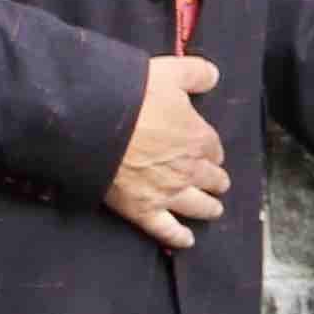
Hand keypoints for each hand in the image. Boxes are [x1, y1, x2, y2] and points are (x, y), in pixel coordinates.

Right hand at [107, 53, 231, 248]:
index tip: (208, 150)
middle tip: (217, 183)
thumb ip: (196, 73)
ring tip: (213, 210)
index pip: (214, 148)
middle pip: (211, 179)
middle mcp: (189, 169)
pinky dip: (178, 237)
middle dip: (215, 180)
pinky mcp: (143, 210)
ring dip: (208, 209)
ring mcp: (168, 192)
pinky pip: (166, 230)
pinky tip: (187, 241)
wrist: (96, 123)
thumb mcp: (170, 72)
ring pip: (197, 206)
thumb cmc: (133, 95)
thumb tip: (213, 76)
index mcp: (198, 138)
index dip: (211, 149)